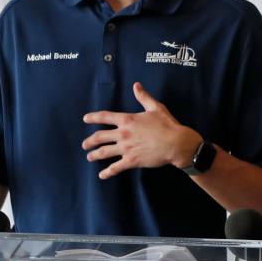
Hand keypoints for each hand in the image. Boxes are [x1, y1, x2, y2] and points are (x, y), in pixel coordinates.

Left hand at [81, 82, 200, 178]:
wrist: (176, 143)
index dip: (93, 117)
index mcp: (127, 120)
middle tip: (85, 144)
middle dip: (90, 141)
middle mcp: (123, 134)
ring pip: (104, 152)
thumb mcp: (156, 107)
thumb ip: (143, 97)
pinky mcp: (132, 161)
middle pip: (100, 137)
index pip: (105, 117)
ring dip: (94, 155)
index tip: (85, 119)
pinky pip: (115, 167)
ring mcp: (126, 148)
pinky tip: (102, 175)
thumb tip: (136, 85)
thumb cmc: (167, 124)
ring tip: (89, 157)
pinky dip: (107, 172)